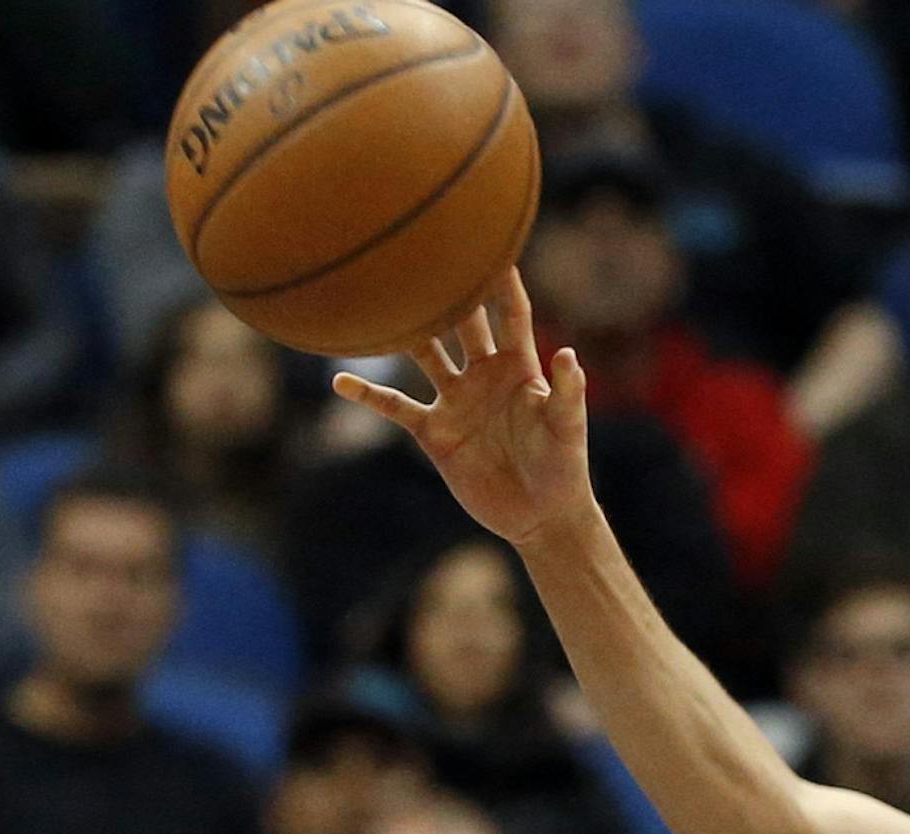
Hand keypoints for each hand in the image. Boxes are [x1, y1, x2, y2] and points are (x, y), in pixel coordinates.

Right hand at [334, 270, 597, 548]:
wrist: (541, 518)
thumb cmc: (563, 470)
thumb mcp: (567, 430)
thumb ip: (568, 393)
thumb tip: (569, 355)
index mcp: (519, 366)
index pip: (510, 312)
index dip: (502, 279)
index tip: (490, 239)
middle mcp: (483, 374)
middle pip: (459, 321)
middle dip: (443, 289)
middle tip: (420, 246)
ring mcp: (456, 400)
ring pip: (423, 354)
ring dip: (402, 330)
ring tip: (372, 296)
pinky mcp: (436, 432)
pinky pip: (396, 407)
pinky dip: (369, 395)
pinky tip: (340, 380)